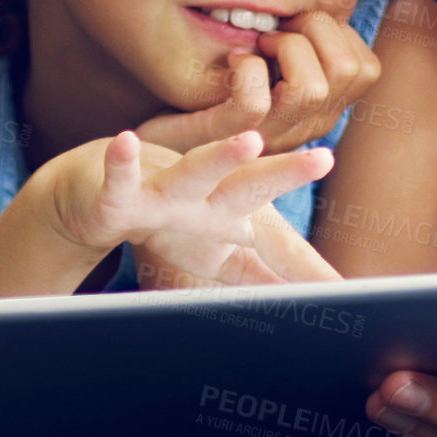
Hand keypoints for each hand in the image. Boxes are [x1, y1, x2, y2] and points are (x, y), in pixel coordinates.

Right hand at [48, 130, 331, 282]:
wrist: (91, 193)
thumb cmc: (163, 216)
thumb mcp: (214, 249)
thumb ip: (256, 271)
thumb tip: (301, 296)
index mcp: (228, 209)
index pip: (280, 222)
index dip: (314, 246)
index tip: (346, 272)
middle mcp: (202, 194)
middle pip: (249, 184)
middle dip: (286, 174)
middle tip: (326, 157)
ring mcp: (161, 191)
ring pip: (194, 173)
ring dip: (220, 157)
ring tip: (250, 139)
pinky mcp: (116, 199)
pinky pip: (119, 183)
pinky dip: (120, 164)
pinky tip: (125, 142)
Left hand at [136, 11, 381, 155]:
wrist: (162, 142)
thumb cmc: (215, 93)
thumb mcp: (270, 66)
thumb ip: (299, 45)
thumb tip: (313, 5)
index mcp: (321, 109)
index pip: (366, 69)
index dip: (339, 33)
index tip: (300, 24)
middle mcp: (304, 128)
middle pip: (348, 72)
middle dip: (316, 30)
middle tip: (279, 29)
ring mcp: (269, 138)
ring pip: (311, 89)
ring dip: (285, 48)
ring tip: (259, 44)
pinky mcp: (228, 139)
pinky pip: (255, 103)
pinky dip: (246, 69)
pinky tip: (233, 59)